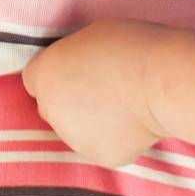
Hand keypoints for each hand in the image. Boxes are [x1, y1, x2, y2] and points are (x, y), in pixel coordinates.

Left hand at [22, 19, 168, 167]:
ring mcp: (73, 138)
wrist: (159, 80)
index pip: (35, 81)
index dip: (56, 77)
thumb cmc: (127, 47)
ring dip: (92, 122)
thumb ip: (70, 60)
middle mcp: (50, 110)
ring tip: (123, 105)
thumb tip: (75, 72)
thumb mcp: (86, 38)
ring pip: (78, 131)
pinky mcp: (100, 157)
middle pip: (53, 108)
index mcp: (42, 75)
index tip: (75, 73)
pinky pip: (105, 145)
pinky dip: (117, 138)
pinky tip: (134, 121)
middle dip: (70, 103)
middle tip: (102, 90)